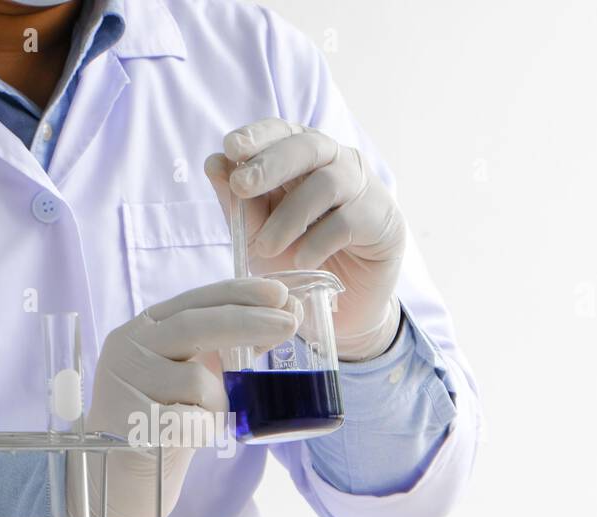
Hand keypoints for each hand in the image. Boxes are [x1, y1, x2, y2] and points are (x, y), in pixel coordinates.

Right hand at [87, 278, 296, 516]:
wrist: (125, 472)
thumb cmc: (168, 417)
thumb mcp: (198, 373)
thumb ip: (235, 344)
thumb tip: (287, 311)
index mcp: (146, 327)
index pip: (196, 301)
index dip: (239, 293)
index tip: (279, 292)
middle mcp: (128, 346)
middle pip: (195, 325)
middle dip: (248, 322)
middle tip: (289, 324)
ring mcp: (123, 382)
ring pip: (197, 381)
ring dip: (219, 403)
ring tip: (206, 419)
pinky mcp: (127, 420)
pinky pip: (188, 420)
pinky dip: (202, 430)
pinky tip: (188, 436)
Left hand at [205, 119, 406, 360]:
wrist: (342, 306)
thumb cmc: (298, 260)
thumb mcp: (259, 235)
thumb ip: (240, 205)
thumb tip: (214, 163)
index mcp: (303, 158)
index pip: (282, 131)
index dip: (258, 135)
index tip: (230, 148)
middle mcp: (335, 163)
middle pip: (307, 146)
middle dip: (270, 163)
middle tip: (242, 185)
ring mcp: (362, 189)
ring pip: (327, 183)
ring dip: (289, 216)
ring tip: (266, 247)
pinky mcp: (382, 220)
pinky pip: (347, 221)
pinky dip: (317, 242)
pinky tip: (302, 261)